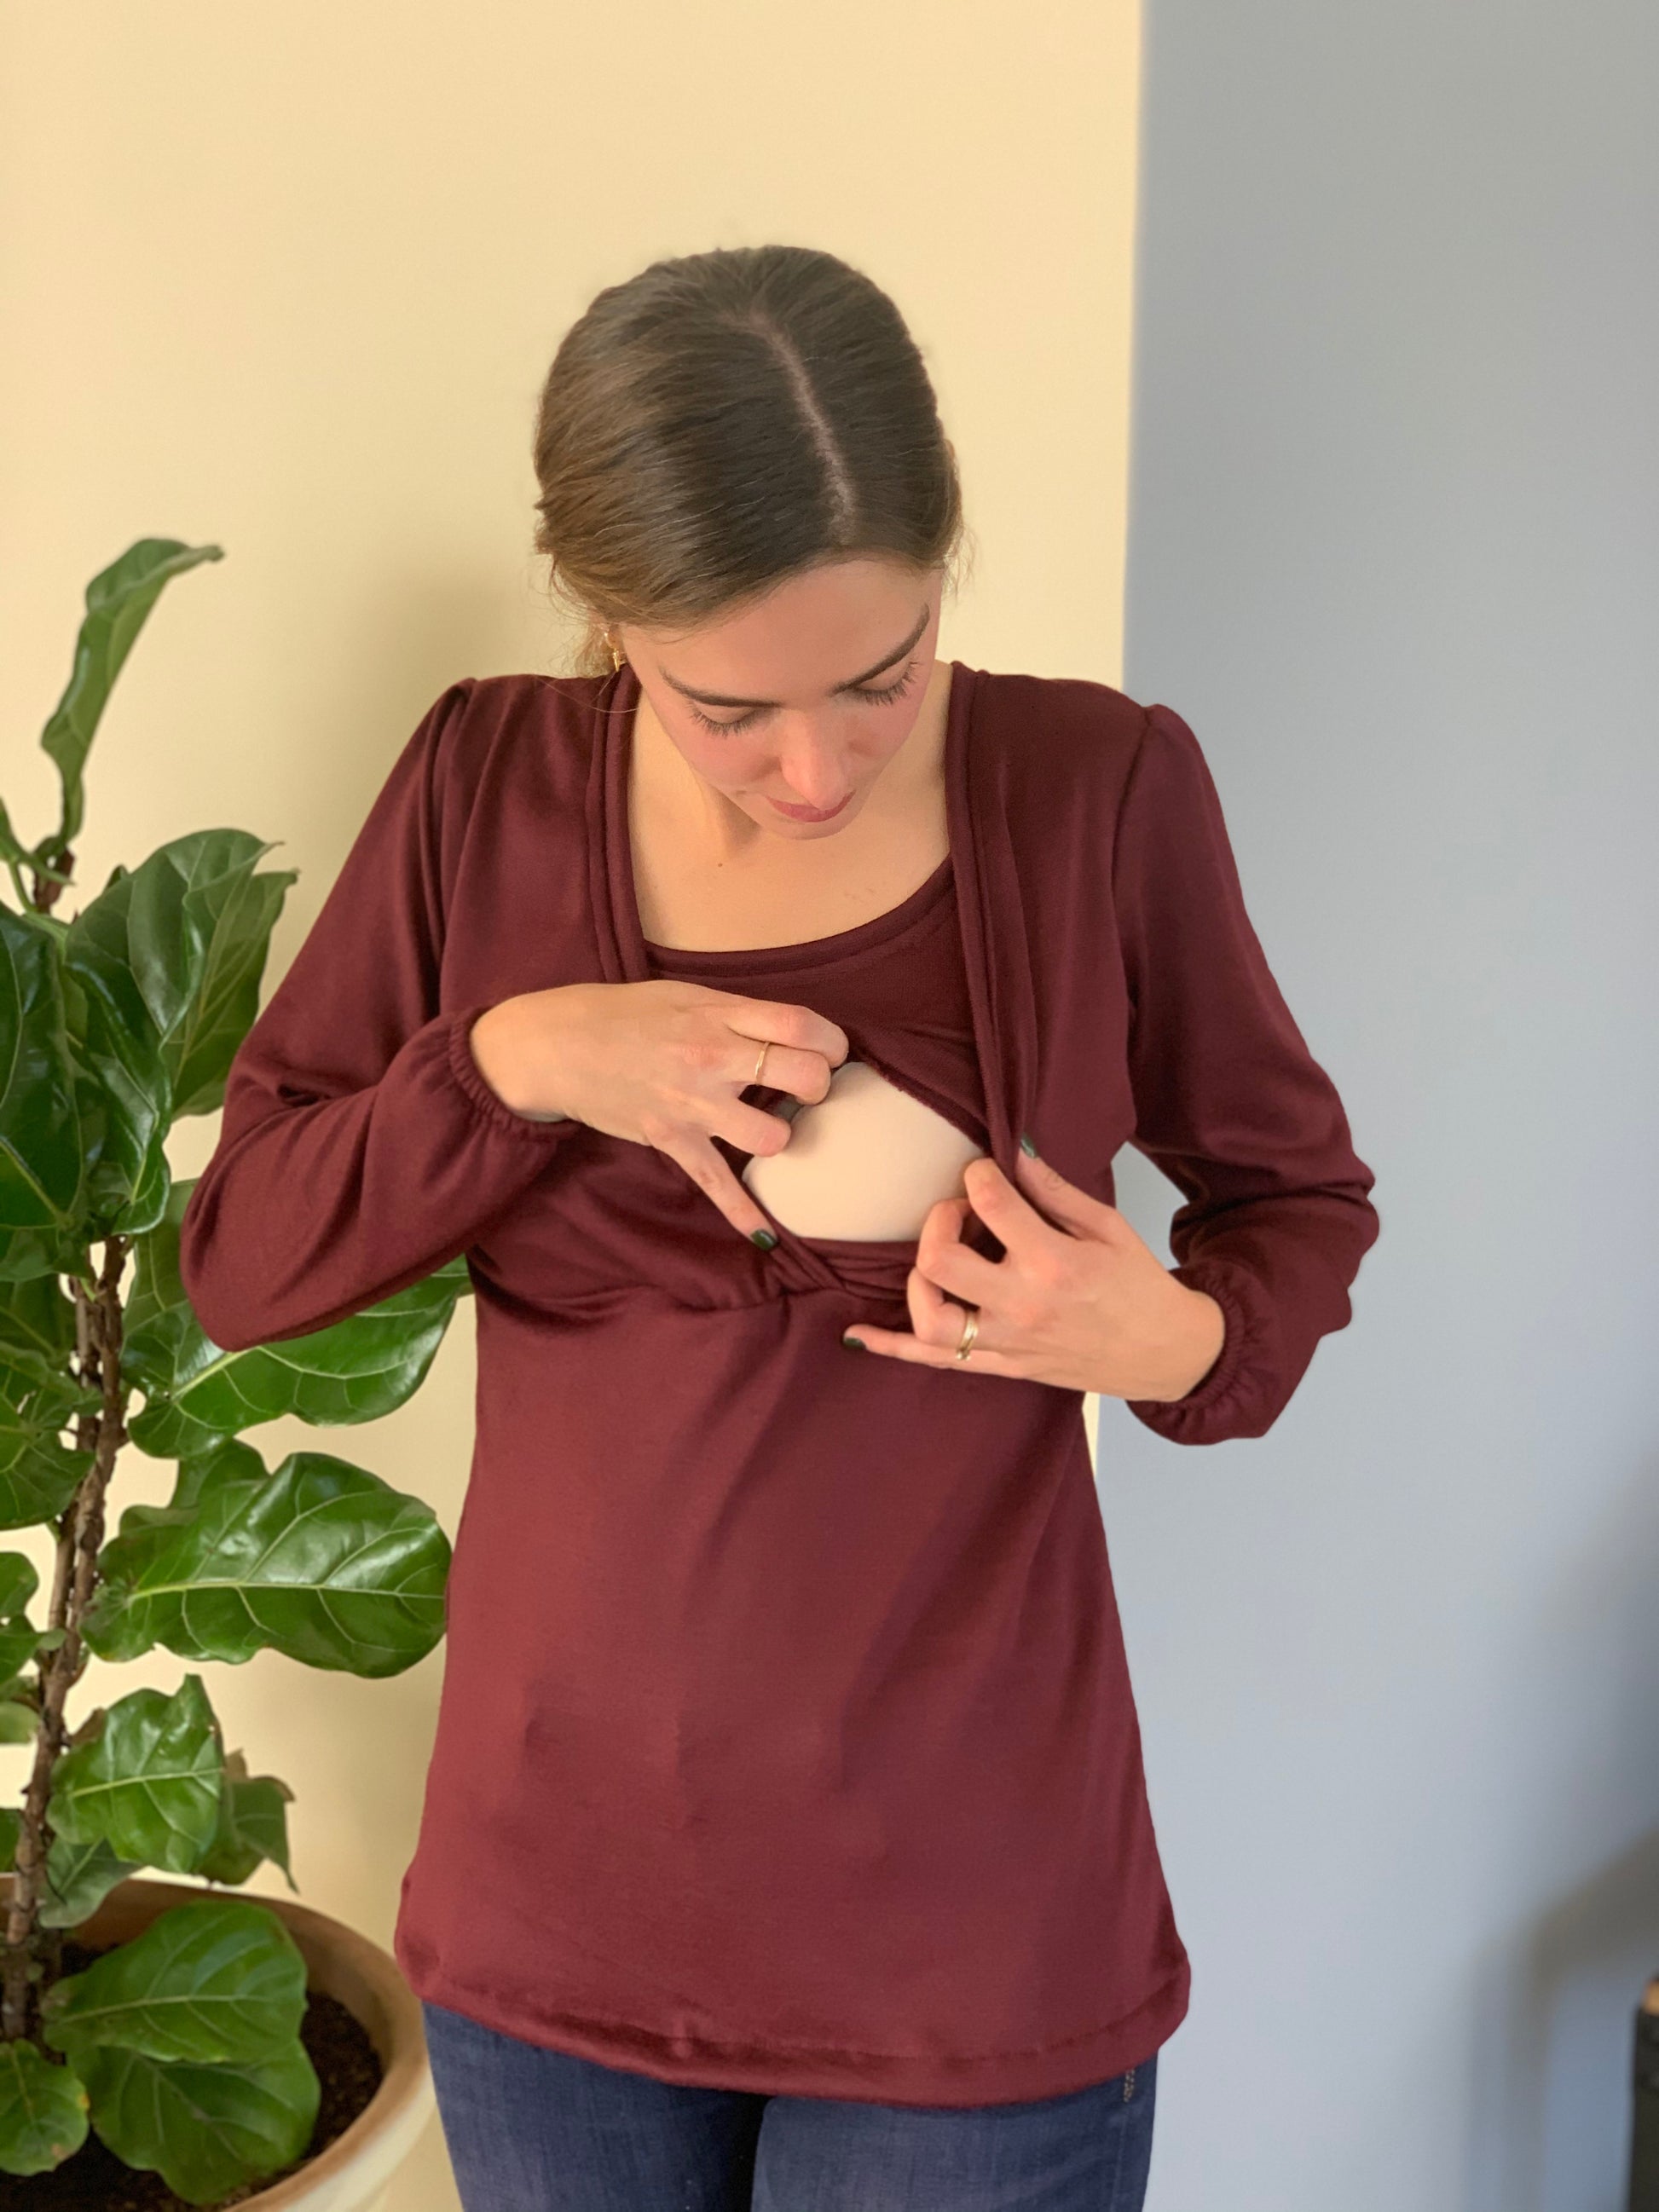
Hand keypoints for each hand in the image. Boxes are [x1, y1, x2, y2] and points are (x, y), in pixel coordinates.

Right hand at [468, 981, 847, 1242]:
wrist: (558, 1046)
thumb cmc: (624, 1014)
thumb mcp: (686, 995)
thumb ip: (737, 1013)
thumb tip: (791, 1032)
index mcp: (718, 1015)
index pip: (800, 1025)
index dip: (831, 1041)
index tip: (830, 1050)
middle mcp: (712, 1059)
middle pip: (802, 1076)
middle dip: (819, 1085)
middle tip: (808, 1088)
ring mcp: (693, 1105)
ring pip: (771, 1137)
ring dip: (784, 1137)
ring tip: (772, 1128)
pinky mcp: (672, 1141)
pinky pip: (716, 1185)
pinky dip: (743, 1214)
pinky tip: (766, 1235)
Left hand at [841, 1142, 1226, 1400]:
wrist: (1163, 1352)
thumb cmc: (1138, 1285)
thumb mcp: (1108, 1226)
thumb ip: (1055, 1190)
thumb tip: (1014, 1149)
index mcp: (1055, 1263)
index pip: (990, 1204)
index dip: (977, 1175)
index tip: (984, 1173)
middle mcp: (1023, 1306)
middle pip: (939, 1262)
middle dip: (938, 1222)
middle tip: (959, 1211)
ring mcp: (1007, 1343)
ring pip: (928, 1319)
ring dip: (917, 1279)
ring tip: (937, 1257)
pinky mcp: (1001, 1366)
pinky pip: (934, 1362)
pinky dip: (891, 1348)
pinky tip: (858, 1334)